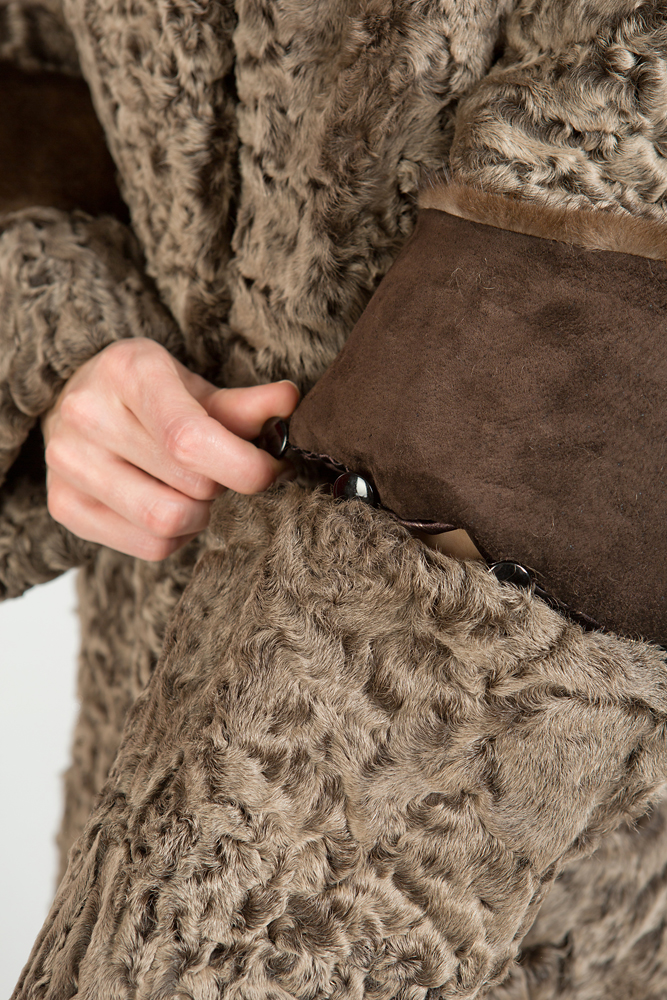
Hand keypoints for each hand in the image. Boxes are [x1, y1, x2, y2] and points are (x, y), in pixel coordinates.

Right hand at [41, 338, 299, 559]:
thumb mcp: (194, 387)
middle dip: (223, 485)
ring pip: (167, 522)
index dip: (245, 466)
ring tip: (196, 491)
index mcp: (127, 371)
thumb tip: (289, 402)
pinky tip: (170, 503)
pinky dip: (176, 536)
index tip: (271, 467)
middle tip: (222, 470)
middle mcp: (87, 414)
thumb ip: (242, 404)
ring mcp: (68, 463)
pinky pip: (149, 547)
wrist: (76, 400)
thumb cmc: (148, 393)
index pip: (190, 439)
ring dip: (200, 515)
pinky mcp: (63, 505)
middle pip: (189, 485)